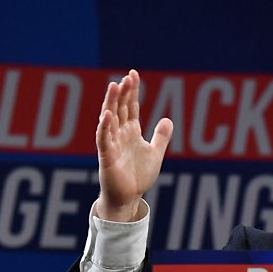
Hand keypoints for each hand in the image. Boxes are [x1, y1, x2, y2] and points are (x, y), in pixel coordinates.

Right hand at [94, 69, 173, 221]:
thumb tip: (168, 119)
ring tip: (114, 86)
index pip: (130, 106)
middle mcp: (119, 134)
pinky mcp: (107, 157)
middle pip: (120, 108)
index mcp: (130, 132)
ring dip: (111, 103)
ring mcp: (112, 144)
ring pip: (109, 119)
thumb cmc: (138, 176)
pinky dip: (105, 127)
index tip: (133, 74)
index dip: (132, 91)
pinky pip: (104, 139)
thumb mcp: (155, 153)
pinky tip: (107, 114)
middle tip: (126, 77)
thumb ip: (160, 137)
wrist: (129, 197)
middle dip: (123, 93)